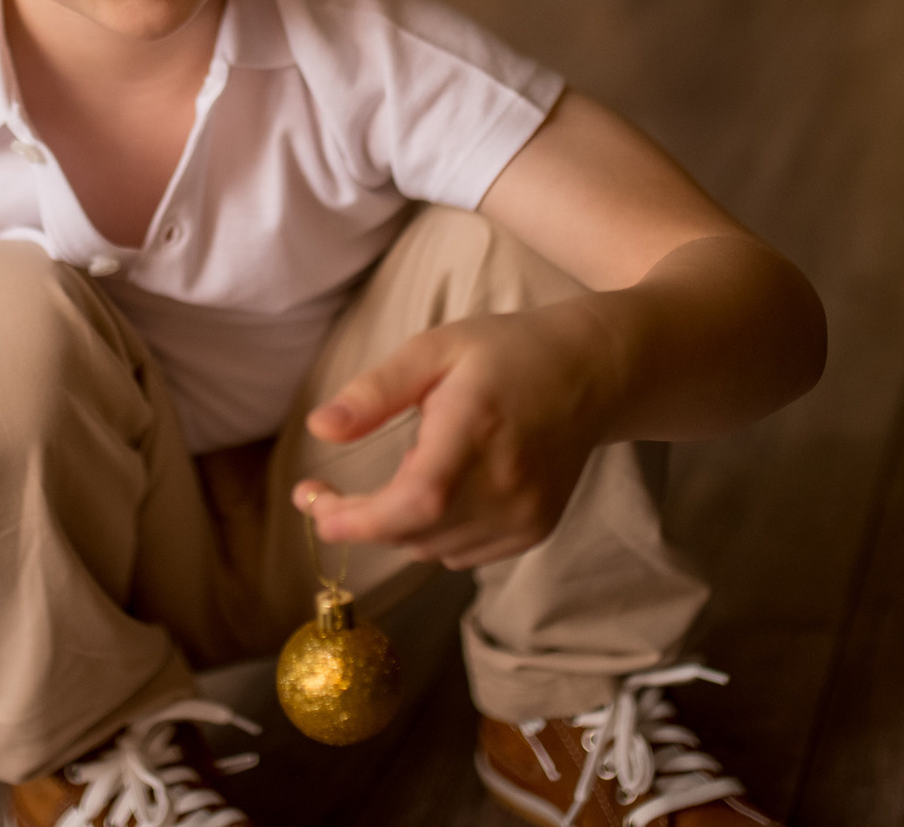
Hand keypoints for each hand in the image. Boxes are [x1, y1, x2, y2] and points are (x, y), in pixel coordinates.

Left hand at [291, 299, 623, 569]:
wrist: (590, 374)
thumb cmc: (504, 354)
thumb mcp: (432, 350)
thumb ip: (374, 392)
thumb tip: (319, 428)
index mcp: (476, 430)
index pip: (415, 501)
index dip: (358, 517)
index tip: (313, 503)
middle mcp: (506, 484)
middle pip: (413, 532)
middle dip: (358, 518)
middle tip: (323, 492)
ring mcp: (524, 515)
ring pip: (432, 549)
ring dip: (396, 526)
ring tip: (398, 476)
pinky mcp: (533, 531)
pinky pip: (461, 553)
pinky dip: (433, 534)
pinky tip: (438, 492)